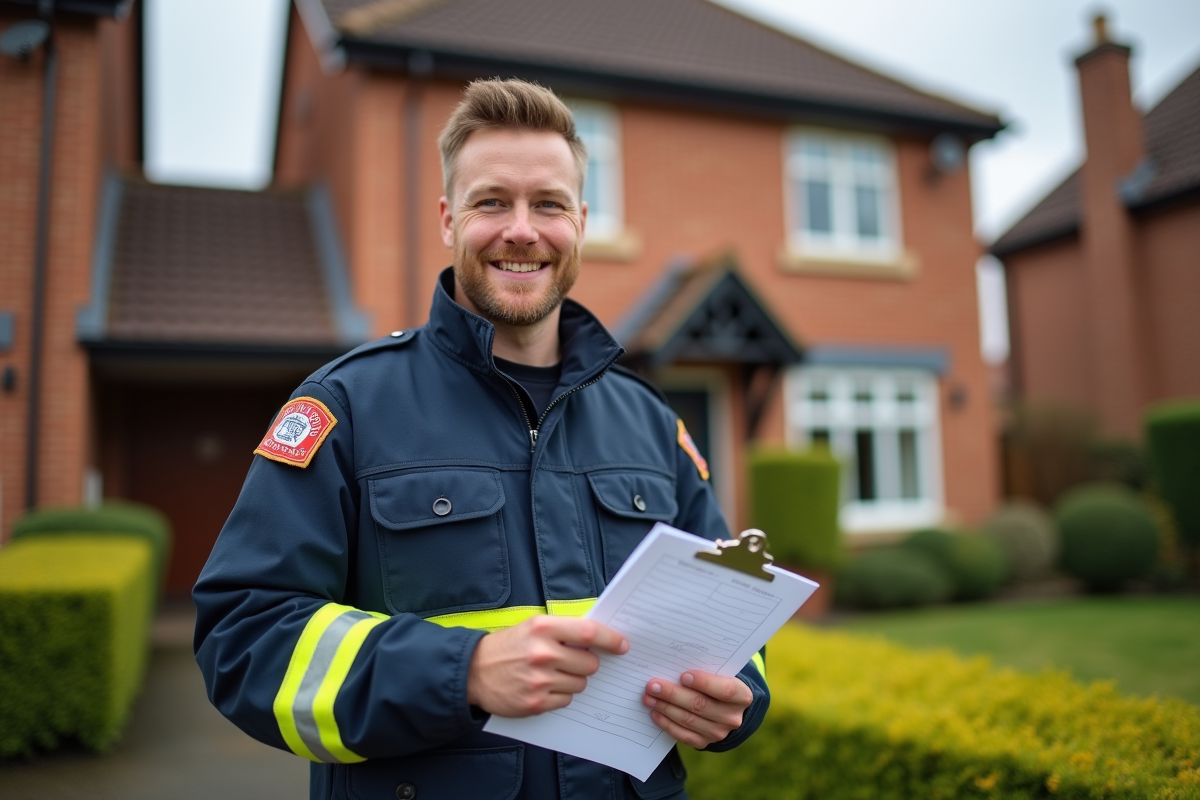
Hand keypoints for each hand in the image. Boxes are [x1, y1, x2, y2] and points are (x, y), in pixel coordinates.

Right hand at [467, 616, 628, 716]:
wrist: (473, 671)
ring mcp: (540, 681)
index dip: (611, 639)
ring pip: (580, 684)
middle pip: (590, 663)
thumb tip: (597, 638)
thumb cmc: (508, 646)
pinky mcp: (536, 703)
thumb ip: (563, 630)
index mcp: (543, 629)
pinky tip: (543, 687)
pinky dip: (560, 695)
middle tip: (570, 661)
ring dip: (572, 680)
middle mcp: (543, 654)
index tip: (622, 645)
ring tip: (551, 674)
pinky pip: (567, 700)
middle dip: (586, 663)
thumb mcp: (533, 627)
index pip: (589, 633)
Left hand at [642, 670, 752, 748]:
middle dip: (673, 694)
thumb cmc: (717, 681)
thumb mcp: (719, 673)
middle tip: (652, 685)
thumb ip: (704, 668)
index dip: (704, 683)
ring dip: (665, 707)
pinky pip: (683, 735)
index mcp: (741, 696)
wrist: (725, 707)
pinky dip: (667, 724)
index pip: (724, 690)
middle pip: (700, 705)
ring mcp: (718, 732)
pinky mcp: (704, 742)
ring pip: (688, 720)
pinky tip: (655, 713)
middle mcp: (732, 717)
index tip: (683, 675)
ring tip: (648, 697)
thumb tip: (673, 663)